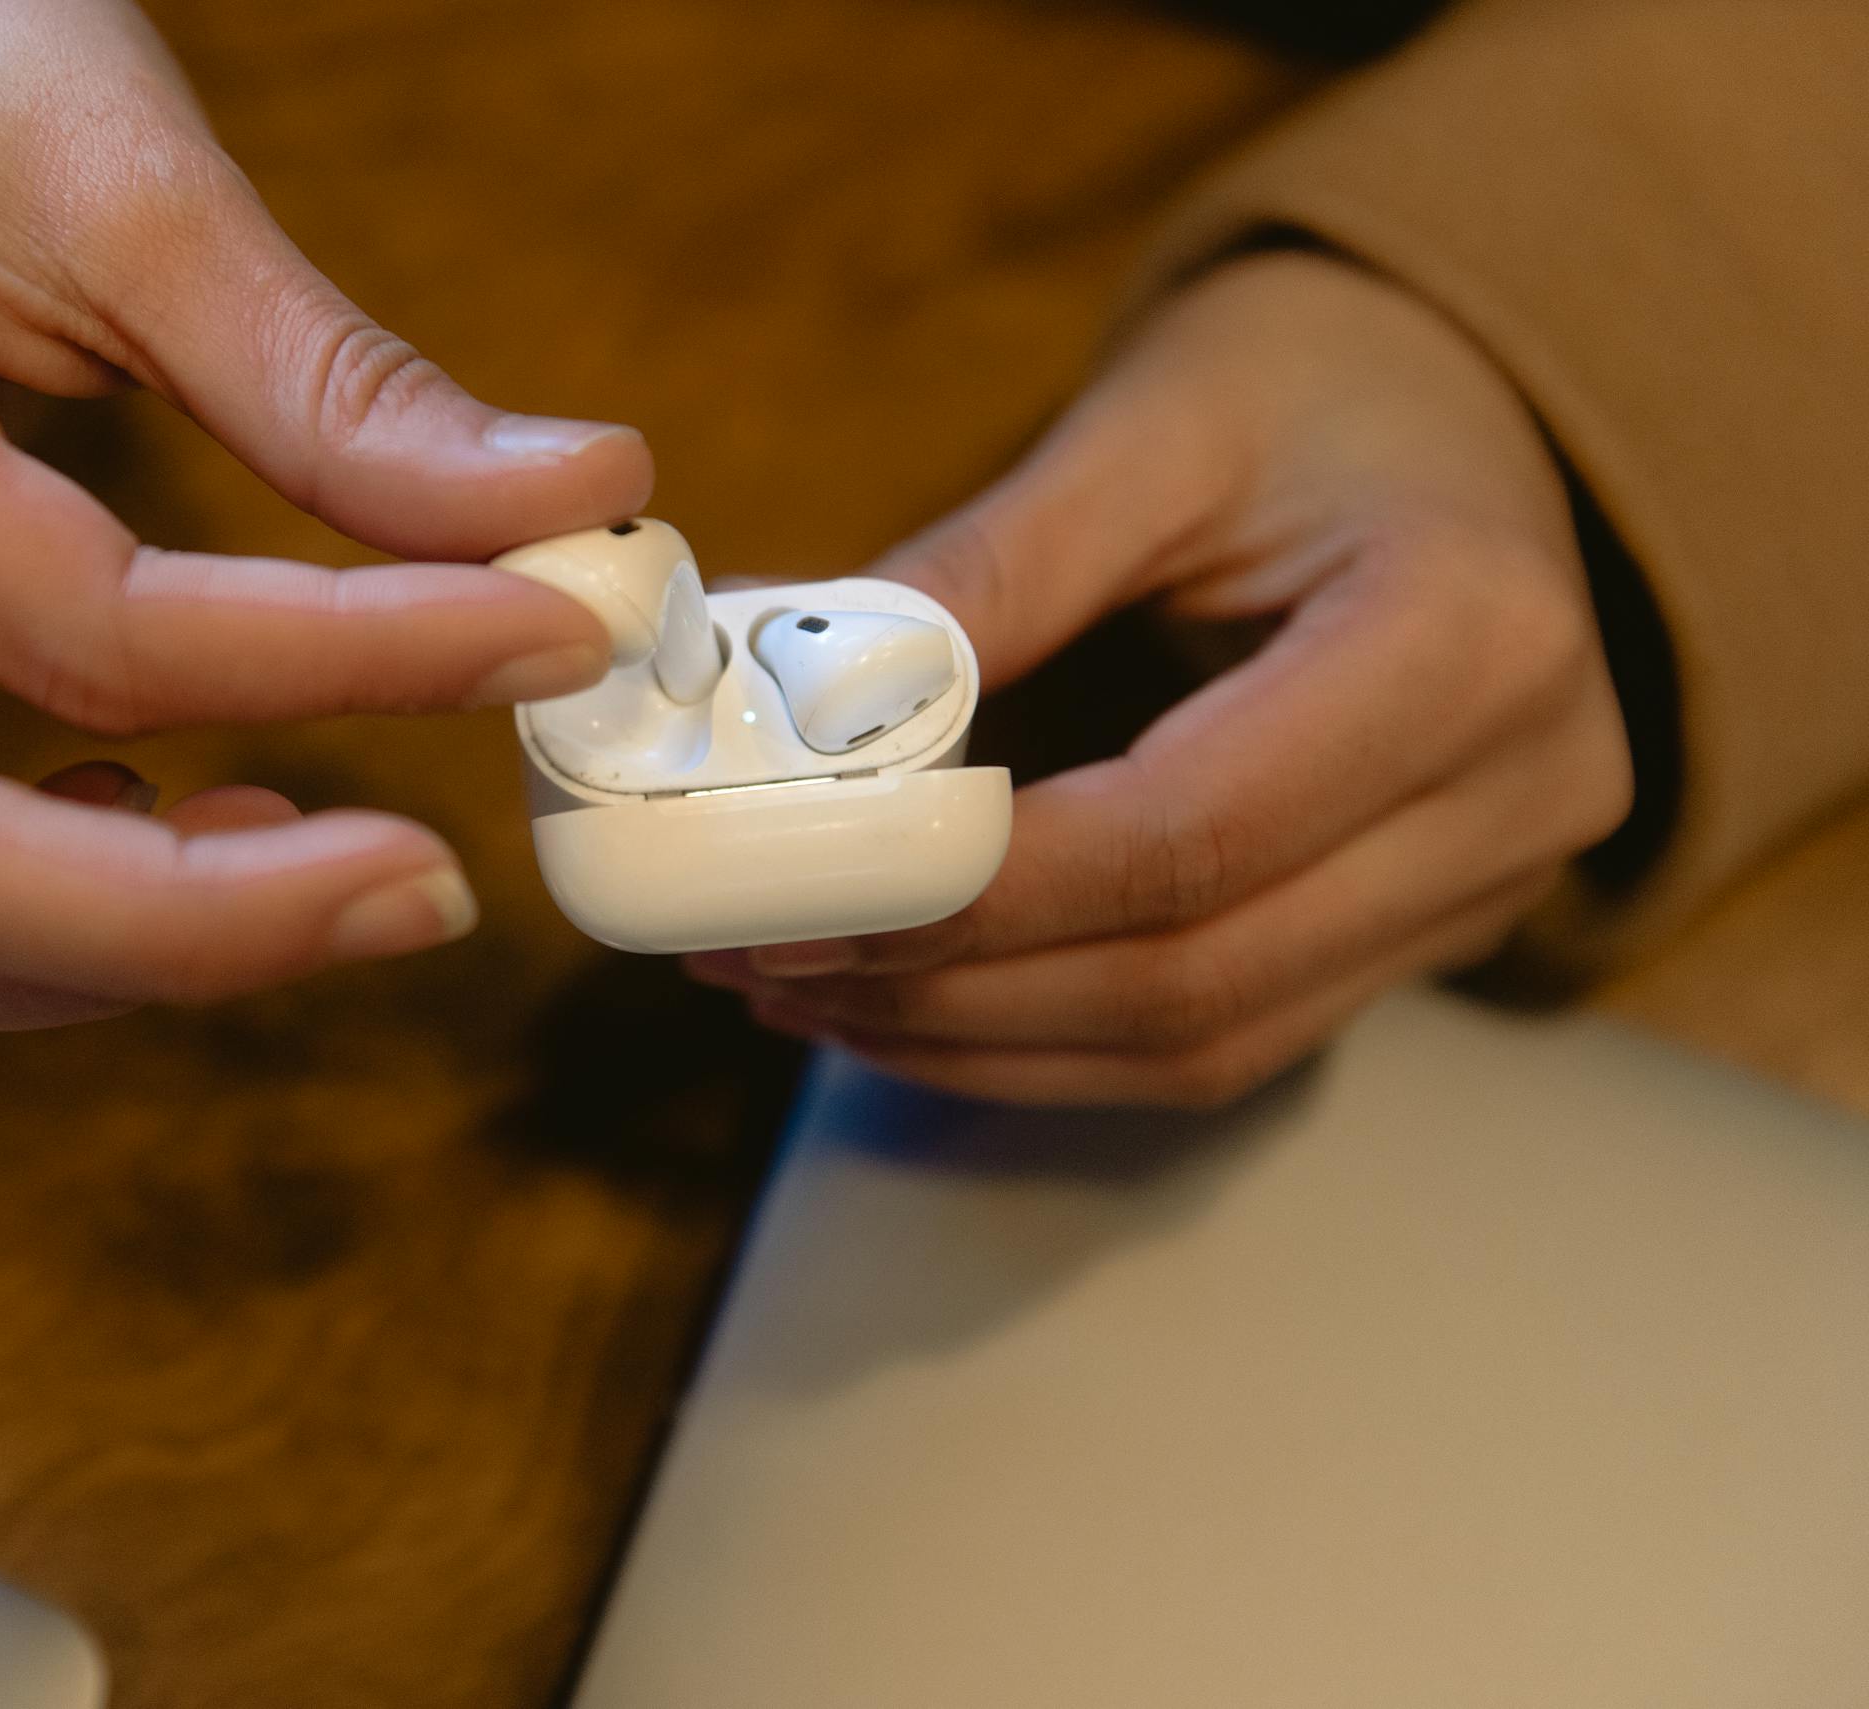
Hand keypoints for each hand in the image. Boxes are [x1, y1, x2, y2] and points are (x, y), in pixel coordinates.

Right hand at [0, 0, 649, 1027]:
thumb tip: (578, 506)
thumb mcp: (144, 184)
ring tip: (316, 863)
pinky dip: (50, 930)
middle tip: (425, 890)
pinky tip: (201, 830)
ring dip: (103, 958)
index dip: (356, 661)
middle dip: (191, 928)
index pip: (95, 628)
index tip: (553, 634)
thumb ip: (345, 390)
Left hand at [691, 253, 1631, 1104]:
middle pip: (1192, 973)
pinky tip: (914, 1003)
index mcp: (1468, 638)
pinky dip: (1052, 1040)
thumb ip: (990, 570)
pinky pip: (1224, 1039)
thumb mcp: (1152, 426)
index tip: (802, 897)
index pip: (1186, 836)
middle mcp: (1513, 791)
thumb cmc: (1316, 382)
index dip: (975, 896)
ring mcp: (1486, 885)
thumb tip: (798, 702)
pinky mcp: (1428, 932)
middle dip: (951, 991)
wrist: (1461, 405)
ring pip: (1202, 1041)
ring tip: (807, 992)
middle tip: (766, 958)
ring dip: (981, 1040)